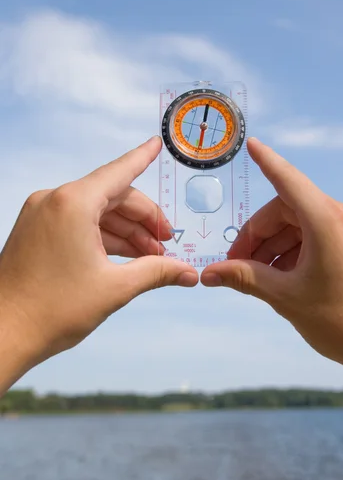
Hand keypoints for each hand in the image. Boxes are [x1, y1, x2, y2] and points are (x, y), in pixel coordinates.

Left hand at [0, 136, 197, 392]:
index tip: (157, 143)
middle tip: (166, 244)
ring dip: (125, 231)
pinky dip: (102, 236)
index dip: (143, 158)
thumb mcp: (115, 288)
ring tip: (150, 257)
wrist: (3, 335)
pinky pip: (77, 222)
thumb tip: (189, 273)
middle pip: (112, 196)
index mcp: (73, 204)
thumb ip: (157, 272)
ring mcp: (41, 214)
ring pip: (96, 211)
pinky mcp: (35, 229)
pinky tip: (124, 256)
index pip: (119, 173)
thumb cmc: (52, 310)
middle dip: (142, 219)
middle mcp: (54, 200)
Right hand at [202, 138, 342, 415]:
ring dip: (277, 247)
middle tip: (237, 265)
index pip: (288, 181)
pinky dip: (299, 250)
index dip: (267, 162)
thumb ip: (244, 278)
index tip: (252, 144)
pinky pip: (322, 235)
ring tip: (260, 278)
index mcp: (328, 221)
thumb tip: (209, 274)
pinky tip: (285, 277)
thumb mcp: (286, 298)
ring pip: (304, 225)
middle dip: (259, 237)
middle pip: (288, 211)